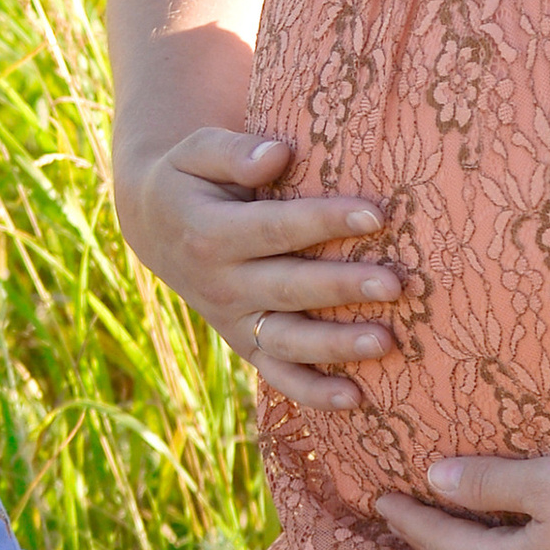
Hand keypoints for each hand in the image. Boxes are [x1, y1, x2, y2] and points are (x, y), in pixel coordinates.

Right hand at [119, 125, 399, 409]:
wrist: (155, 225)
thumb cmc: (192, 178)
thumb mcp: (196, 152)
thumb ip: (234, 151)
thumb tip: (278, 154)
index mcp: (209, 233)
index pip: (275, 229)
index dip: (324, 222)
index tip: (376, 214)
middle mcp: (221, 284)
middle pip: (288, 288)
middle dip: (342, 287)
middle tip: (394, 283)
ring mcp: (233, 320)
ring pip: (286, 341)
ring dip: (335, 346)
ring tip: (385, 342)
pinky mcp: (245, 343)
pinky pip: (278, 374)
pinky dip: (312, 392)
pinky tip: (356, 398)